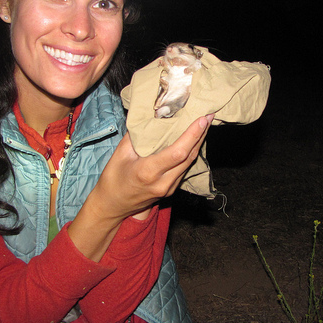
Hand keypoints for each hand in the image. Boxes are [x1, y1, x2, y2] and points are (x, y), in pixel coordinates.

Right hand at [68, 114, 212, 258]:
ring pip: (190, 163)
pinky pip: (185, 168)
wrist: (112, 207)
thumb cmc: (113, 179)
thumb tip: (153, 116)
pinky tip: (194, 140)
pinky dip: (191, 152)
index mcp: (148, 172)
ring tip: (205, 124)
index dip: (193, 135)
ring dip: (199, 143)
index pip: (178, 152)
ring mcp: (169, 188)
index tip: (203, 118)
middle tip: (209, 115)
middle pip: (189, 157)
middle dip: (201, 135)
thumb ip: (137, 136)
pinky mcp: (171, 190)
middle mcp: (163, 182)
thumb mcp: (119, 154)